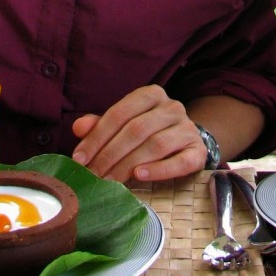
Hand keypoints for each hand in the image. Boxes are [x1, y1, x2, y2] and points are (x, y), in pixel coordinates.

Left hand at [71, 84, 206, 183]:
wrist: (186, 141)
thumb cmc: (150, 132)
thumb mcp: (125, 124)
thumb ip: (101, 125)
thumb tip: (78, 127)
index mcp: (151, 95)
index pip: (120, 113)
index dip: (97, 136)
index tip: (80, 158)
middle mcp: (172, 107)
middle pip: (136, 129)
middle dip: (110, 154)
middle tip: (93, 175)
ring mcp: (187, 128)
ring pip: (156, 144)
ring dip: (129, 164)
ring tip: (111, 180)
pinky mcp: (198, 151)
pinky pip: (179, 161)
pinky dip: (159, 170)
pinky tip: (140, 176)